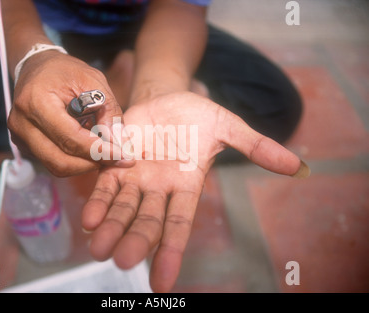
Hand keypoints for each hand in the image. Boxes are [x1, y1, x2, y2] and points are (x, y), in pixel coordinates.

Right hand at [8, 51, 133, 176]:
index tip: (122, 155)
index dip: (98, 151)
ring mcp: (19, 136)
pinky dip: (74, 160)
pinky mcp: (23, 145)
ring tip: (102, 150)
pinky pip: (52, 162)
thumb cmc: (64, 71)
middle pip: (61, 161)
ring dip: (84, 164)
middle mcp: (22, 123)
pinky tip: (87, 145)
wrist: (36, 67)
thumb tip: (119, 143)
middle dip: (92, 163)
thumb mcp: (93, 80)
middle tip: (116, 159)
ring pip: (56, 166)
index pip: (70, 138)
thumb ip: (109, 110)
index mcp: (36, 102)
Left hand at [81, 91, 307, 291]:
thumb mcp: (229, 127)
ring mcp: (136, 177)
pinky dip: (98, 202)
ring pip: (123, 208)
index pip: (180, 225)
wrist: (167, 99)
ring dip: (111, 228)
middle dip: (137, 241)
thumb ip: (256, 147)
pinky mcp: (115, 162)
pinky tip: (89, 218)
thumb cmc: (198, 117)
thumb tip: (299, 167)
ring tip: (98, 248)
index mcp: (186, 187)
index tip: (162, 282)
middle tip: (123, 262)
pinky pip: (105, 185)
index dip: (172, 252)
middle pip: (148, 221)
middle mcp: (159, 189)